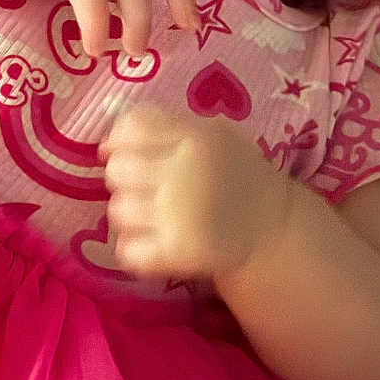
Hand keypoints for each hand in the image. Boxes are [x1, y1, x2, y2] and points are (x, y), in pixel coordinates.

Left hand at [98, 104, 285, 281]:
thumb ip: (163, 126)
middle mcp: (185, 175)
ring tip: (154, 215)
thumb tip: (107, 143)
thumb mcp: (210, 133)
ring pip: (117, 211)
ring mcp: (180, 216)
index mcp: (195, 138)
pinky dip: (134, 249)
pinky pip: (128, 251)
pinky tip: (153, 241)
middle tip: (146, 187)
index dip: (118, 140)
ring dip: (129, 214)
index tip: (123, 151)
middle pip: (118, 170)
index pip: (131, 129)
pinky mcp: (179, 252)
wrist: (273, 227)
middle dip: (125, 178)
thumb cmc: (233, 174)